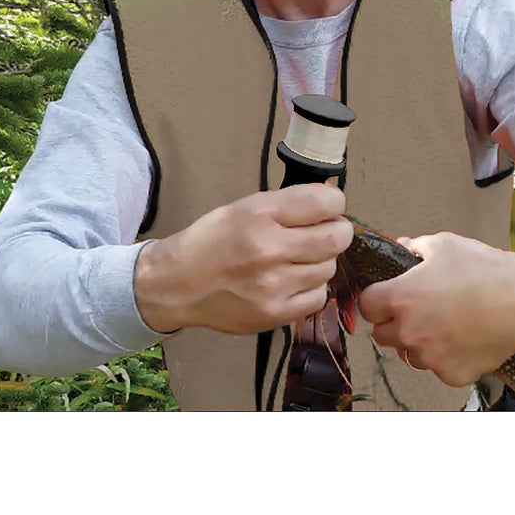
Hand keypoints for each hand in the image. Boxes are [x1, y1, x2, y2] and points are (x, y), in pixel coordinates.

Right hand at [134, 184, 352, 334]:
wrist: (177, 284)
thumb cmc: (212, 242)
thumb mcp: (244, 207)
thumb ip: (288, 204)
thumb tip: (330, 201)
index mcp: (259, 214)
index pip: (324, 202)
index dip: (334, 202)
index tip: (330, 207)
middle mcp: (268, 249)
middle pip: (336, 238)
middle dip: (337, 231)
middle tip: (325, 232)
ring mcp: (273, 285)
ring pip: (329, 268)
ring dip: (320, 261)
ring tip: (297, 259)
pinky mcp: (275, 313)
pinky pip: (318, 296)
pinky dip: (311, 288)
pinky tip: (292, 281)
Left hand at [356, 232, 514, 386]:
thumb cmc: (486, 270)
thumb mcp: (445, 244)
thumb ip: (415, 246)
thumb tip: (401, 247)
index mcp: (401, 298)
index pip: (367, 305)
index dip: (377, 298)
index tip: (388, 296)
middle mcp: (410, 331)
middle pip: (382, 334)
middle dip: (394, 322)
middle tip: (417, 310)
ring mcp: (430, 357)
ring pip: (408, 354)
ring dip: (418, 342)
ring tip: (444, 323)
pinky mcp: (451, 374)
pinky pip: (437, 368)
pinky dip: (445, 357)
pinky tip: (462, 338)